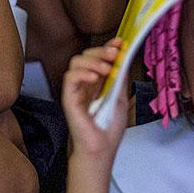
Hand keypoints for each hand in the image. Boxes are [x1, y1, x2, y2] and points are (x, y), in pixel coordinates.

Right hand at [62, 39, 127, 161]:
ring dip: (93, 61)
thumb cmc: (108, 130)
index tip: (120, 42)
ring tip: (106, 69)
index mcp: (97, 82)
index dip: (107, 47)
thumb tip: (125, 58)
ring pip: (76, 62)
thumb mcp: (120, 98)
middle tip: (114, 53)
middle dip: (101, 50)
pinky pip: (69, 77)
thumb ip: (119, 79)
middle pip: (86, 55)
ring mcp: (75, 90)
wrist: (101, 150)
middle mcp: (84, 83)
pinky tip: (95, 78)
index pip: (98, 58)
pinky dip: (82, 73)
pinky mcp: (68, 98)